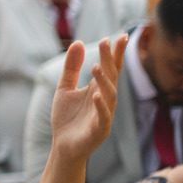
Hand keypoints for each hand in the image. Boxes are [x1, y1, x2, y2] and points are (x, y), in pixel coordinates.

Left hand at [49, 35, 127, 162]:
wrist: (62, 146)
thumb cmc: (67, 117)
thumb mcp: (65, 87)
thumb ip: (72, 67)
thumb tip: (78, 42)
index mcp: (98, 89)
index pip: (110, 68)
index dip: (115, 53)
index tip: (120, 36)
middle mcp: (105, 100)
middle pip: (111, 77)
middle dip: (110, 60)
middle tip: (106, 42)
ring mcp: (104, 115)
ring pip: (109, 96)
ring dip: (104, 81)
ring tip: (97, 66)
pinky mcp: (99, 130)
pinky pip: (103, 117)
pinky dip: (101, 107)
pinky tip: (96, 95)